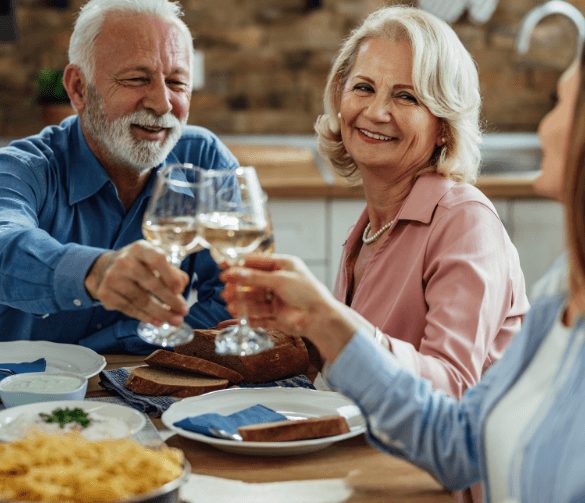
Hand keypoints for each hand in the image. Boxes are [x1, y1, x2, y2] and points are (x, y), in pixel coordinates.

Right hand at [85, 240, 188, 325]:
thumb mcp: (154, 260)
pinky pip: (130, 309)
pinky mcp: (106, 294)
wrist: (106, 268)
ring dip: (161, 313)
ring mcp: (113, 277)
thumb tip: (182, 286)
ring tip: (175, 320)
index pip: (158, 259)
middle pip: (152, 284)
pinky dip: (146, 317)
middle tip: (184, 311)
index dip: (170, 276)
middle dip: (171, 300)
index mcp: (141, 249)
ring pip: (142, 300)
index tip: (180, 290)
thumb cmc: (139, 264)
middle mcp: (125, 261)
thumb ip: (172, 271)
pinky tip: (158, 321)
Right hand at [220, 254, 356, 360]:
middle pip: (253, 283)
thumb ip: (256, 277)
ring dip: (241, 302)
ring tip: (230, 304)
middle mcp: (279, 282)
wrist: (319, 317)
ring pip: (254, 300)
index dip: (240, 265)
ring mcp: (277, 300)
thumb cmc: (306, 292)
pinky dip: (248, 316)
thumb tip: (234, 273)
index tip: (224, 268)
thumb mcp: (280, 279)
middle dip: (239, 286)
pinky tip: (238, 315)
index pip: (257, 263)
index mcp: (283, 266)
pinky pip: (259, 316)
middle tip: (225, 289)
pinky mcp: (276, 316)